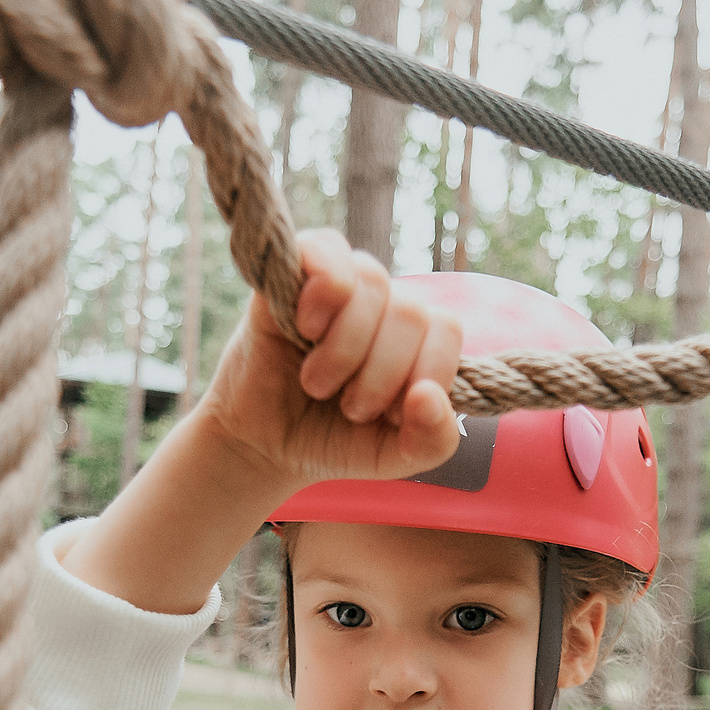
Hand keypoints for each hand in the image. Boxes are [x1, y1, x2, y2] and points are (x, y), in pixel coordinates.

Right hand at [193, 229, 465, 493]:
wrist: (263, 445)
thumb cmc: (333, 440)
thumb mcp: (394, 458)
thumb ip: (433, 441)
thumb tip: (428, 395)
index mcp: (417, 338)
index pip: (446, 328)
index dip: (425, 373)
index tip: (390, 414)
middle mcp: (383, 302)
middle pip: (410, 311)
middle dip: (380, 375)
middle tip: (348, 407)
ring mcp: (340, 281)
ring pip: (372, 282)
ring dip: (344, 350)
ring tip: (316, 383)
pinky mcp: (293, 269)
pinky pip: (326, 251)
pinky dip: (323, 293)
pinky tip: (305, 329)